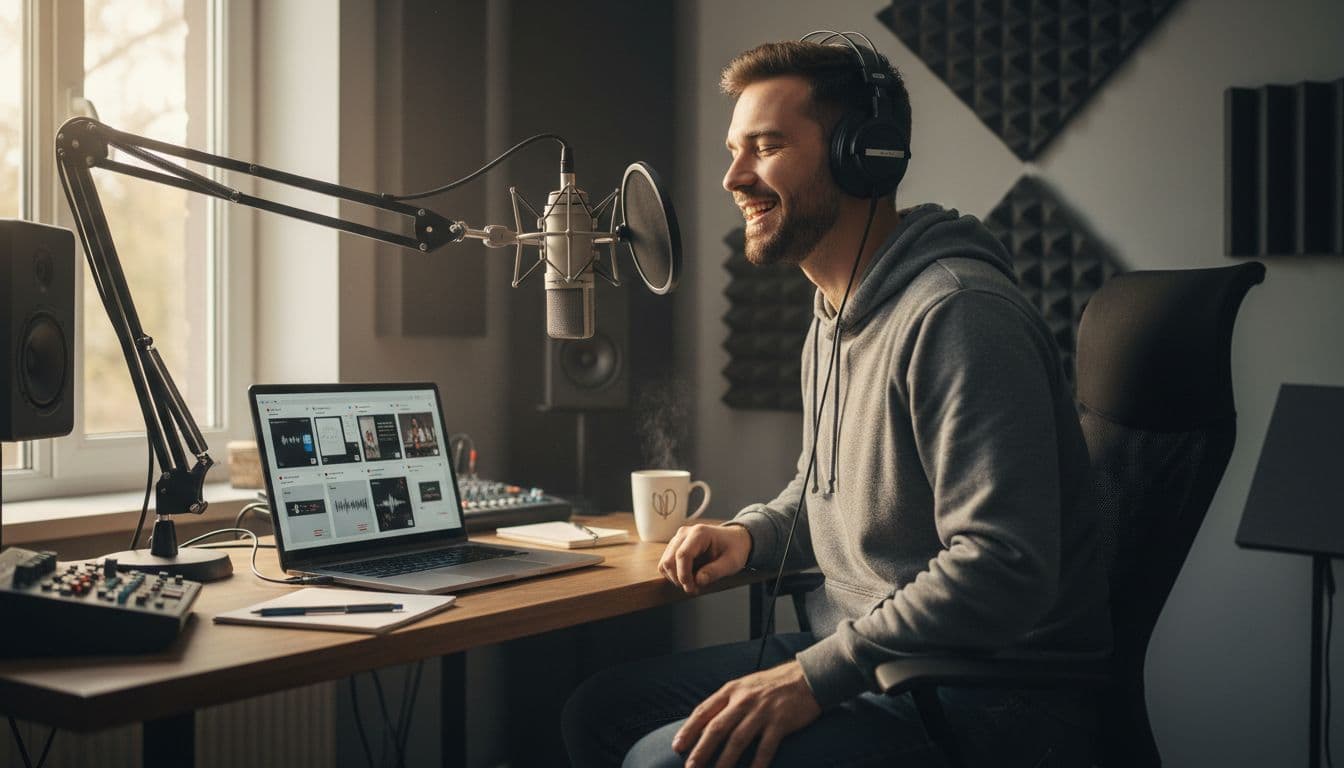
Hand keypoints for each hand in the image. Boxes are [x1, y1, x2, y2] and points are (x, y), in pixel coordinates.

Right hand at [657, 524, 750, 594]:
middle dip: (679, 579)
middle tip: (694, 589)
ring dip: (676, 578)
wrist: (734, 540)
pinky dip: (674, 574)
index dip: (684, 575)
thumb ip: (715, 571)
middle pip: (669, 560)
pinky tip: (689, 576)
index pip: (682, 555)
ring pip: (665, 563)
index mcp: (700, 533)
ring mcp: (678, 538)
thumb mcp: (732, 562)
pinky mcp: (675, 545)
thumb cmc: (734, 549)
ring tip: (693, 583)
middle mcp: (685, 533)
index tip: (691, 588)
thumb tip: (699, 581)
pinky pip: (667, 563)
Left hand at [672, 661, 820, 767]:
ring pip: (737, 740)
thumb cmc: (773, 684)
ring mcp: (762, 711)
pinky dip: (757, 764)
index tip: (677, 747)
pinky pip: (765, 748)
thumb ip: (727, 702)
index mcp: (731, 690)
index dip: (689, 730)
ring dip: (724, 762)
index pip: (704, 711)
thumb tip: (705, 723)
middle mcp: (744, 700)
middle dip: (701, 751)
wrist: (807, 676)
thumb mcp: (745, 685)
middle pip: (717, 728)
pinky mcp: (780, 722)